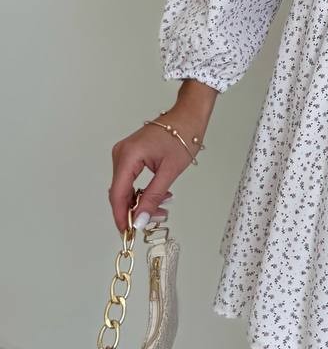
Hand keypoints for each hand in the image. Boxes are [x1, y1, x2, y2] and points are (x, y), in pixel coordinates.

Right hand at [108, 112, 201, 233]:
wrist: (189, 114)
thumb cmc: (183, 136)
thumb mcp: (170, 171)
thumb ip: (153, 196)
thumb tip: (140, 220)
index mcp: (128, 155)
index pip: (117, 193)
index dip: (121, 215)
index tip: (127, 233)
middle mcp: (121, 153)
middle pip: (120, 191)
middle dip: (134, 210)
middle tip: (153, 220)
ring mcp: (124, 153)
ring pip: (125, 187)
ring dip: (140, 201)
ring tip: (161, 209)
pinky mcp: (130, 154)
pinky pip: (130, 178)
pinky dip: (141, 190)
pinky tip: (158, 196)